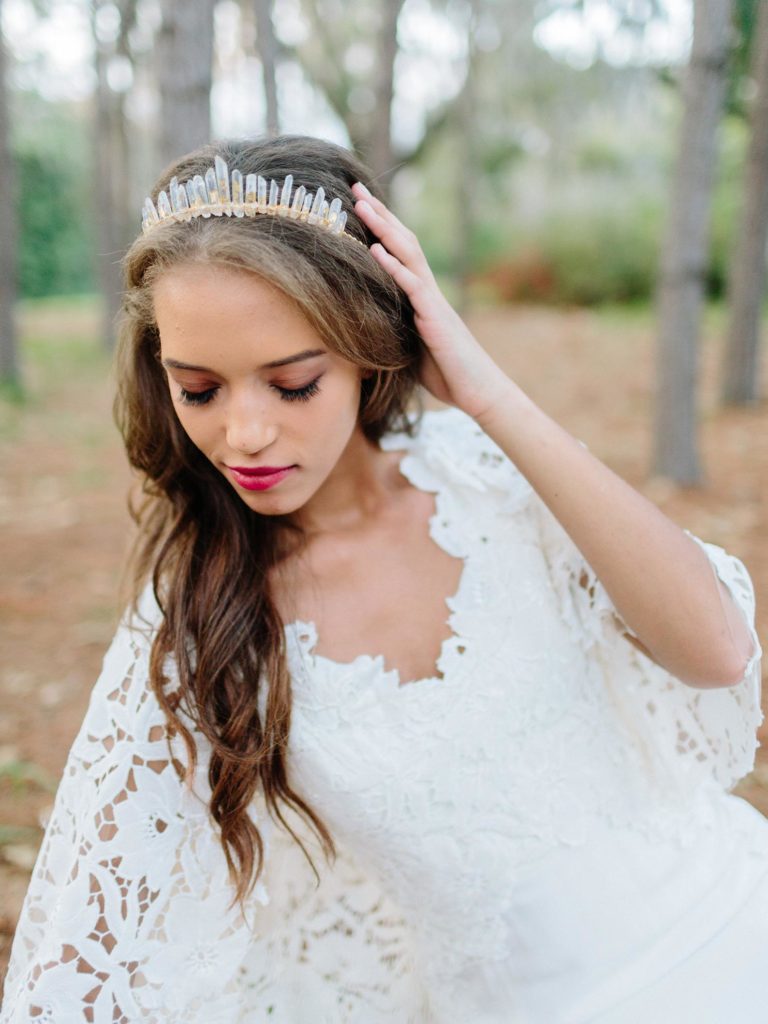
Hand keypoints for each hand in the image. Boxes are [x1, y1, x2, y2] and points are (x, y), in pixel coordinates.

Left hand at [351, 182, 510, 421]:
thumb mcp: (410, 349)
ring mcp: (432, 301)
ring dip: (383, 229)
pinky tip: (375, 251)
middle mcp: (427, 291)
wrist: (479, 391)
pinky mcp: (435, 318)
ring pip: (407, 255)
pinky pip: (412, 287)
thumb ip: (393, 331)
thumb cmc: (447, 374)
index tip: (356, 204)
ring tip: (361, 205)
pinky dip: (393, 267)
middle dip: (379, 214)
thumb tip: (364, 331)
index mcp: (421, 296)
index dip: (379, 228)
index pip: (398, 252)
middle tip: (354, 187)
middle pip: (402, 242)